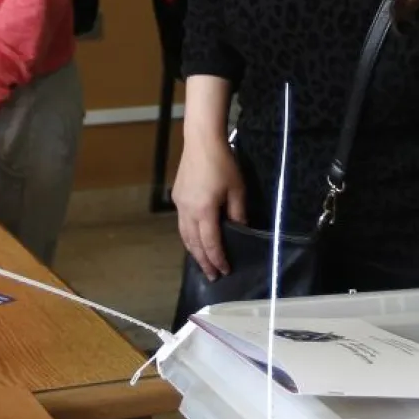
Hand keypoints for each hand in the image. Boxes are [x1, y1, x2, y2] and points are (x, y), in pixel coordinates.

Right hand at [171, 136, 244, 280]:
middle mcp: (187, 212)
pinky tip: (195, 239)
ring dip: (194, 251)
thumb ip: (238, 212)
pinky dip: (188, 237)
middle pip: (194, 244)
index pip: (211, 243)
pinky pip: (182, 224)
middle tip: (212, 276)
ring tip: (203, 263)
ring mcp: (179, 205)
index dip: (218, 259)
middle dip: (203, 261)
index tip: (224, 271)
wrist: (201, 142)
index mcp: (204, 211)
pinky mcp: (177, 197)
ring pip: (184, 235)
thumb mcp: (238, 189)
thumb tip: (240, 229)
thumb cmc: (223, 164)